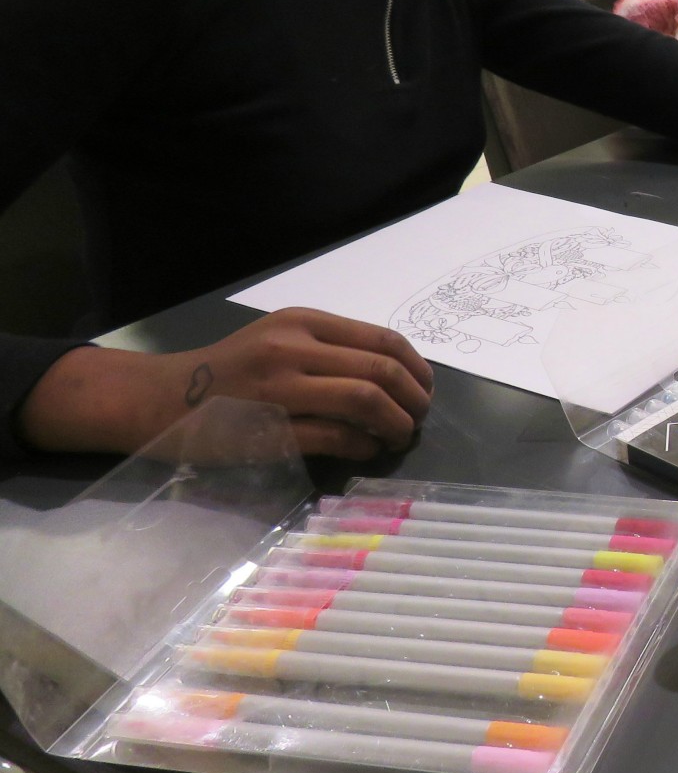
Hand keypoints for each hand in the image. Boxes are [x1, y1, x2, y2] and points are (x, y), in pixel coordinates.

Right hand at [18, 308, 433, 460]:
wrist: (158, 398)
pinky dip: (363, 445)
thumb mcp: (278, 340)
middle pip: (381, 370)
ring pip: (364, 399)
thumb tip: (397, 376)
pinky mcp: (267, 428)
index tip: (425, 390)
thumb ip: (330, 350)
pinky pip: (335, 435)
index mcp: (303, 322)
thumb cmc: (226, 372)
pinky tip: (367, 451)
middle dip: (414, 400)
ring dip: (396, 423)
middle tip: (418, 419)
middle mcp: (293, 347)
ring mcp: (279, 387)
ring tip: (399, 437)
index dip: (417, 369)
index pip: (383, 340)